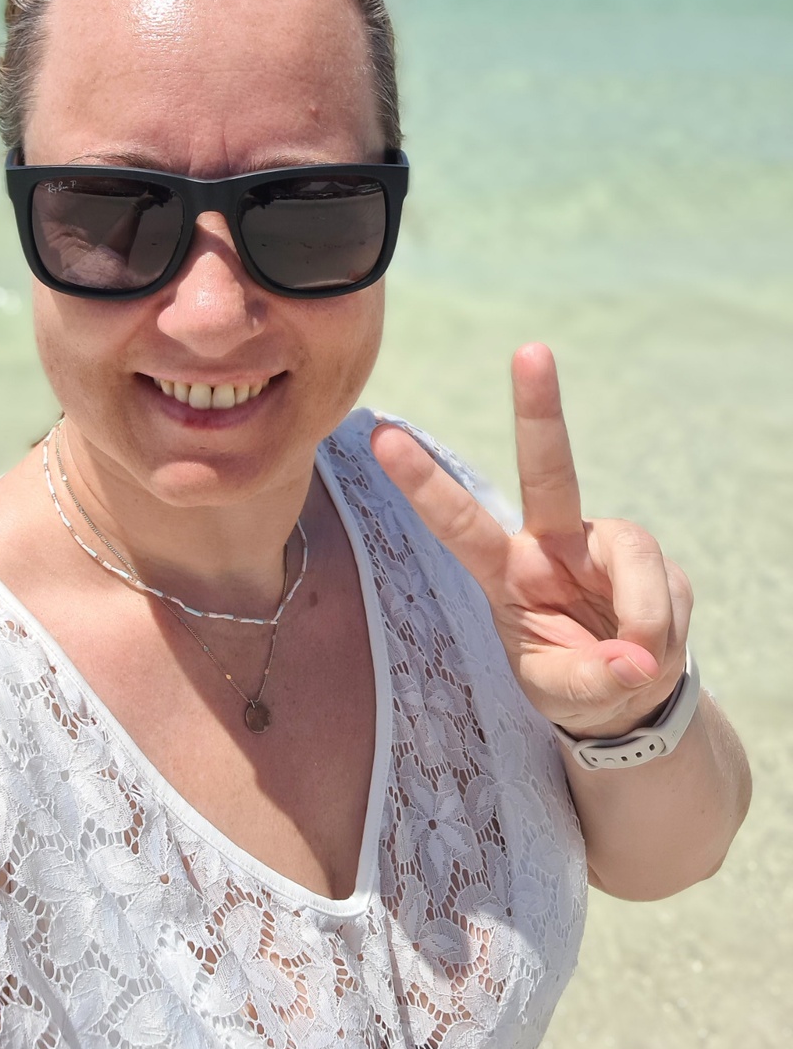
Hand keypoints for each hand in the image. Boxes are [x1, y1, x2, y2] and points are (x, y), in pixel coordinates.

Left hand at [371, 343, 690, 739]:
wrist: (626, 697)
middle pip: (546, 469)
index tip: (382, 437)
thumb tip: (632, 662)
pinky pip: (666, 586)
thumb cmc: (572, 684)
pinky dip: (663, 630)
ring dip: (642, 612)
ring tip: (639, 662)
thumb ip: (588, 683)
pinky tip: (653, 652)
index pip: (457, 523)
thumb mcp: (562, 696)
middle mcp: (552, 542)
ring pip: (631, 551)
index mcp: (505, 570)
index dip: (423, 483)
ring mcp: (604, 545)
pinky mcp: (652, 560)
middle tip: (529, 351)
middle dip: (539, 409)